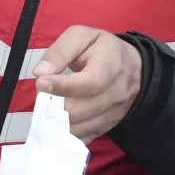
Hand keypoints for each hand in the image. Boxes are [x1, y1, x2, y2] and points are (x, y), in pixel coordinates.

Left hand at [31, 27, 143, 141]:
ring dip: (58, 121)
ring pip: (82, 127)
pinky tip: (56, 124)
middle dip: (55, 105)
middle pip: (83, 110)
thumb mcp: (82, 36)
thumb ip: (61, 51)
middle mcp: (116, 93)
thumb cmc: (103, 49)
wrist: (133, 67)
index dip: (63, 86)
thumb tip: (40, 72)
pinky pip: (85, 138)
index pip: (90, 83)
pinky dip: (67, 135)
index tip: (41, 83)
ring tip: (48, 106)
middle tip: (42, 95)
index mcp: (111, 65)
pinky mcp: (107, 126)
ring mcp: (114, 113)